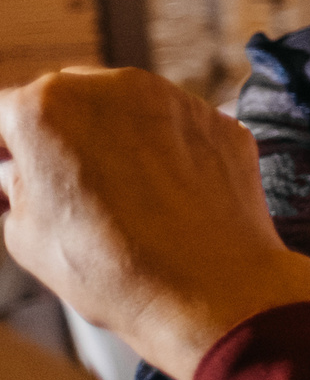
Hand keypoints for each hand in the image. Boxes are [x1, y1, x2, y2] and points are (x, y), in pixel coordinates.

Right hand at [0, 68, 309, 379]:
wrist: (209, 291)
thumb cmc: (110, 269)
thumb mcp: (24, 232)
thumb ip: (15, 184)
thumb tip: (21, 171)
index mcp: (45, 107)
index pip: (7, 114)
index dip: (7, 148)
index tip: (15, 171)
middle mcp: (111, 87)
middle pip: (67, 100)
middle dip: (60, 135)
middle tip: (63, 184)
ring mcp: (173, 99)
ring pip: (126, 109)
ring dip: (115, 138)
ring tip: (121, 197)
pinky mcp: (219, 121)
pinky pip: (177, 129)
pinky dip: (167, 152)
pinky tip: (166, 197)